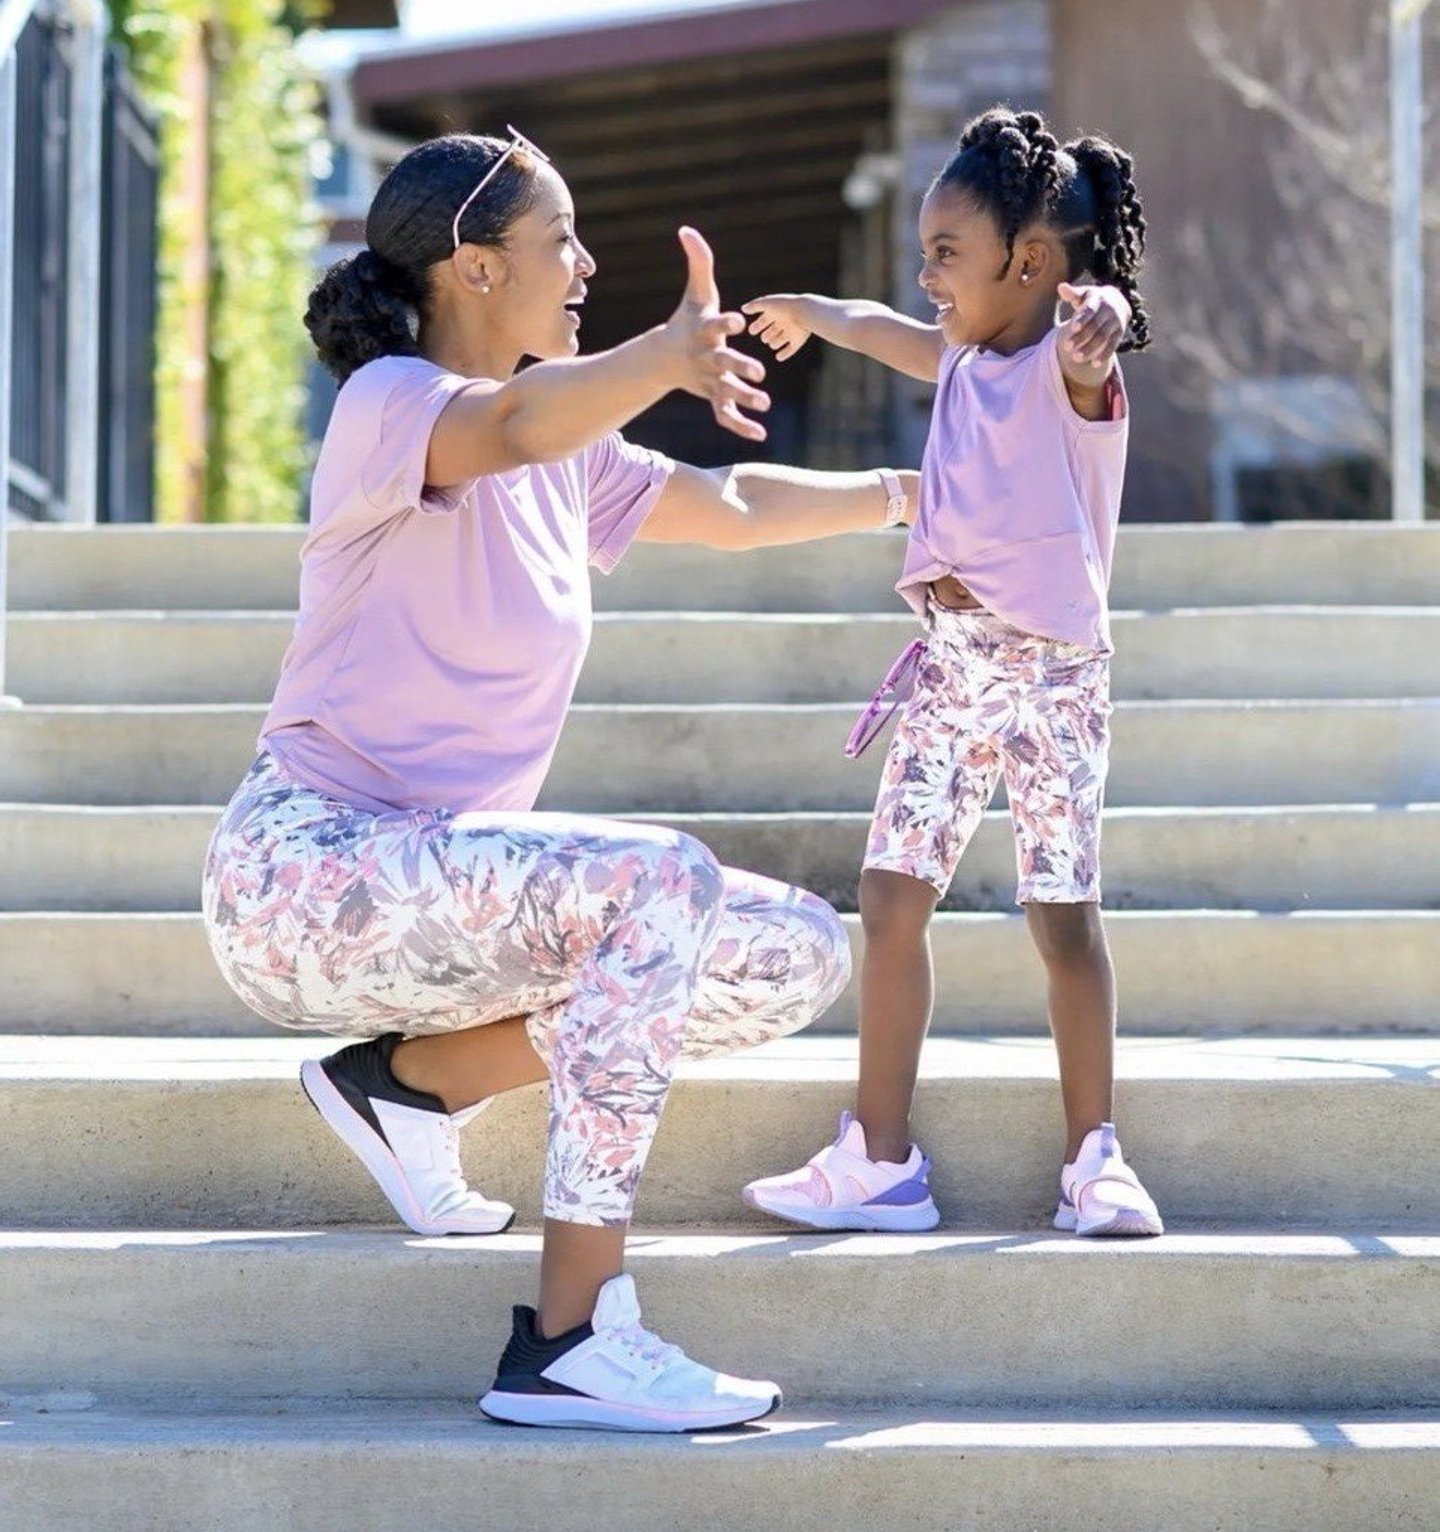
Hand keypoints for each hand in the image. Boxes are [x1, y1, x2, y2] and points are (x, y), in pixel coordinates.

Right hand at [663, 227, 768, 441]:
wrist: (664, 358)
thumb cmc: (686, 320)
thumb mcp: (695, 293)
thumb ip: (698, 262)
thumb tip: (686, 229)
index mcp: (704, 330)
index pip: (715, 324)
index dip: (726, 321)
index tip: (739, 319)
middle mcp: (706, 356)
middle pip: (723, 362)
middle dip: (740, 366)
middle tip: (759, 372)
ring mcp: (709, 379)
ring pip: (727, 391)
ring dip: (744, 398)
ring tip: (765, 403)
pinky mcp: (713, 395)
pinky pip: (726, 414)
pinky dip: (741, 426)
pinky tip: (760, 434)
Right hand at [742, 294, 813, 361]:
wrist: (804, 312)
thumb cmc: (784, 306)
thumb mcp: (767, 304)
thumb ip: (754, 306)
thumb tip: (743, 309)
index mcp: (777, 312)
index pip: (764, 320)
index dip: (757, 325)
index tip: (751, 331)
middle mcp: (784, 322)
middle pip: (772, 331)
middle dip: (766, 335)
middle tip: (764, 338)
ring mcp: (792, 331)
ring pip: (779, 340)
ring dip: (774, 343)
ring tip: (772, 343)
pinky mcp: (798, 340)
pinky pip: (790, 350)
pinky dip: (784, 354)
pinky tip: (778, 357)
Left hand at [1056, 282, 1129, 369]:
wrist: (1116, 301)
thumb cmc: (1092, 299)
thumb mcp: (1083, 294)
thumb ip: (1072, 294)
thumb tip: (1061, 287)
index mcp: (1098, 300)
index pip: (1090, 310)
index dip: (1083, 318)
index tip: (1073, 327)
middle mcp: (1109, 311)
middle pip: (1095, 326)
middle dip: (1081, 337)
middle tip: (1066, 347)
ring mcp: (1115, 323)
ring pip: (1103, 337)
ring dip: (1090, 348)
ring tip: (1075, 358)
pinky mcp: (1119, 334)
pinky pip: (1113, 345)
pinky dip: (1104, 355)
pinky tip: (1094, 364)